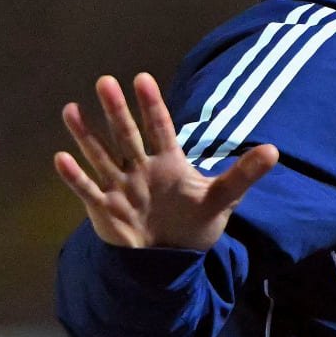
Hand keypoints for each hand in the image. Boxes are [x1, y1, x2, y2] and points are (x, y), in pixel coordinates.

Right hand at [54, 73, 277, 249]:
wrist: (173, 257)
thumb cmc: (195, 221)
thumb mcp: (223, 197)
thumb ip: (244, 174)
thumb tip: (274, 151)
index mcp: (169, 161)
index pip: (160, 127)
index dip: (151, 105)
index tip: (142, 78)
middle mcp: (141, 168)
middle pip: (127, 134)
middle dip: (117, 110)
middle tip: (106, 81)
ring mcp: (121, 186)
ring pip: (101, 155)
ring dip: (86, 134)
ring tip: (71, 109)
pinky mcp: (105, 209)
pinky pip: (87, 190)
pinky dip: (75, 176)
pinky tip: (61, 158)